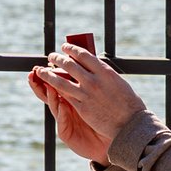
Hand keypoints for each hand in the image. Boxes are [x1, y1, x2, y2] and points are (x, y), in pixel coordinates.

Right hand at [27, 66, 108, 162]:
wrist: (109, 141)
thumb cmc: (105, 117)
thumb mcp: (96, 98)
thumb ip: (88, 83)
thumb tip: (86, 63)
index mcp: (69, 98)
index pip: (56, 83)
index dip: (49, 74)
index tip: (45, 61)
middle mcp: (64, 109)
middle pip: (48, 94)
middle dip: (40, 83)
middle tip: (36, 72)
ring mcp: (64, 121)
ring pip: (53, 107)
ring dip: (50, 96)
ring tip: (49, 86)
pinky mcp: (66, 134)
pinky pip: (62, 123)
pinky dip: (62, 114)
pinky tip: (62, 104)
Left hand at [30, 46, 146, 162]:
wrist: (129, 123)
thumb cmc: (128, 103)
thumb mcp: (118, 82)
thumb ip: (104, 74)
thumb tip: (93, 66)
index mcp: (104, 72)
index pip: (83, 55)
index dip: (71, 49)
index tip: (65, 47)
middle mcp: (93, 81)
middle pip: (69, 65)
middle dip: (57, 59)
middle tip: (51, 56)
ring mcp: (86, 94)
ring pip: (61, 81)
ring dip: (48, 74)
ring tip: (41, 70)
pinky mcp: (82, 108)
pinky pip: (65, 96)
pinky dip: (55, 90)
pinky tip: (49, 87)